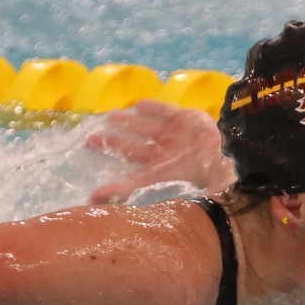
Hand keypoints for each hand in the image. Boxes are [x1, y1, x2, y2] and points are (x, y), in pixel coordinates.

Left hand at [84, 100, 235, 203]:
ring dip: (129, 121)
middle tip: (95, 133)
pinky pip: (166, 111)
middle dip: (115, 138)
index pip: (127, 160)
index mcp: (156, 168)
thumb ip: (120, 191)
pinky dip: (153, 107)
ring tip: (112, 116)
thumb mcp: (148, 186)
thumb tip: (91, 200)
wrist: (216, 161)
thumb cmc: (183, 178)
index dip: (109, 150)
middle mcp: (164, 152)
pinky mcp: (186, 119)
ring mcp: (175, 135)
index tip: (88, 143)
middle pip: (134, 144)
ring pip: (147, 126)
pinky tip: (138, 104)